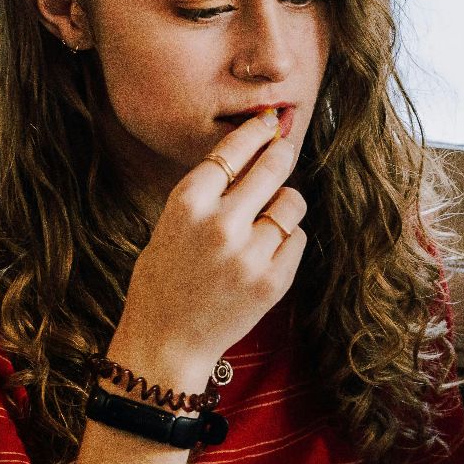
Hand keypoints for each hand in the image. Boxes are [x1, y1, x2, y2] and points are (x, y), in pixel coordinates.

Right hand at [110, 109, 307, 385]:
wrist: (167, 341)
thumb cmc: (165, 279)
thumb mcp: (172, 224)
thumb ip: (210, 191)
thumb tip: (254, 149)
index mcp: (187, 204)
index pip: (232, 150)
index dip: (256, 132)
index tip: (269, 123)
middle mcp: (220, 224)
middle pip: (272, 167)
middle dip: (282, 153)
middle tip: (284, 149)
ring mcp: (250, 254)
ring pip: (292, 203)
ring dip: (286, 203)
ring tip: (268, 217)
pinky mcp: (274, 280)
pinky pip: (298, 238)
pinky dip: (288, 239)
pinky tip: (267, 250)